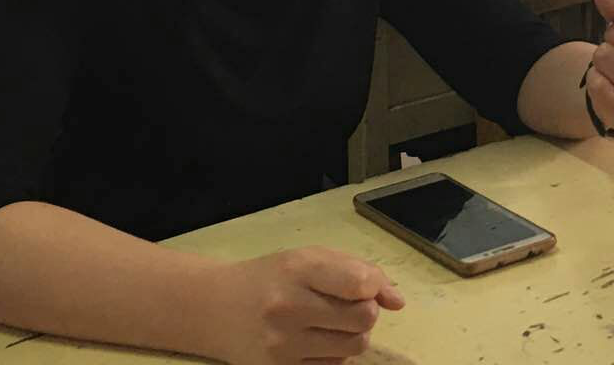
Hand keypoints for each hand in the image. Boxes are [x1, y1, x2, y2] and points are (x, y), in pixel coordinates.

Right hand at [206, 247, 403, 364]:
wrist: (216, 308)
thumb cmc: (273, 277)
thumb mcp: (312, 258)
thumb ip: (359, 271)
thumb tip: (398, 302)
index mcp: (298, 269)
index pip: (359, 283)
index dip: (371, 285)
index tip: (361, 285)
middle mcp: (288, 307)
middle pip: (363, 318)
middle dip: (365, 311)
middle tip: (347, 305)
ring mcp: (282, 345)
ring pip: (355, 346)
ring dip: (353, 334)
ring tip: (332, 322)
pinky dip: (334, 354)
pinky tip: (315, 340)